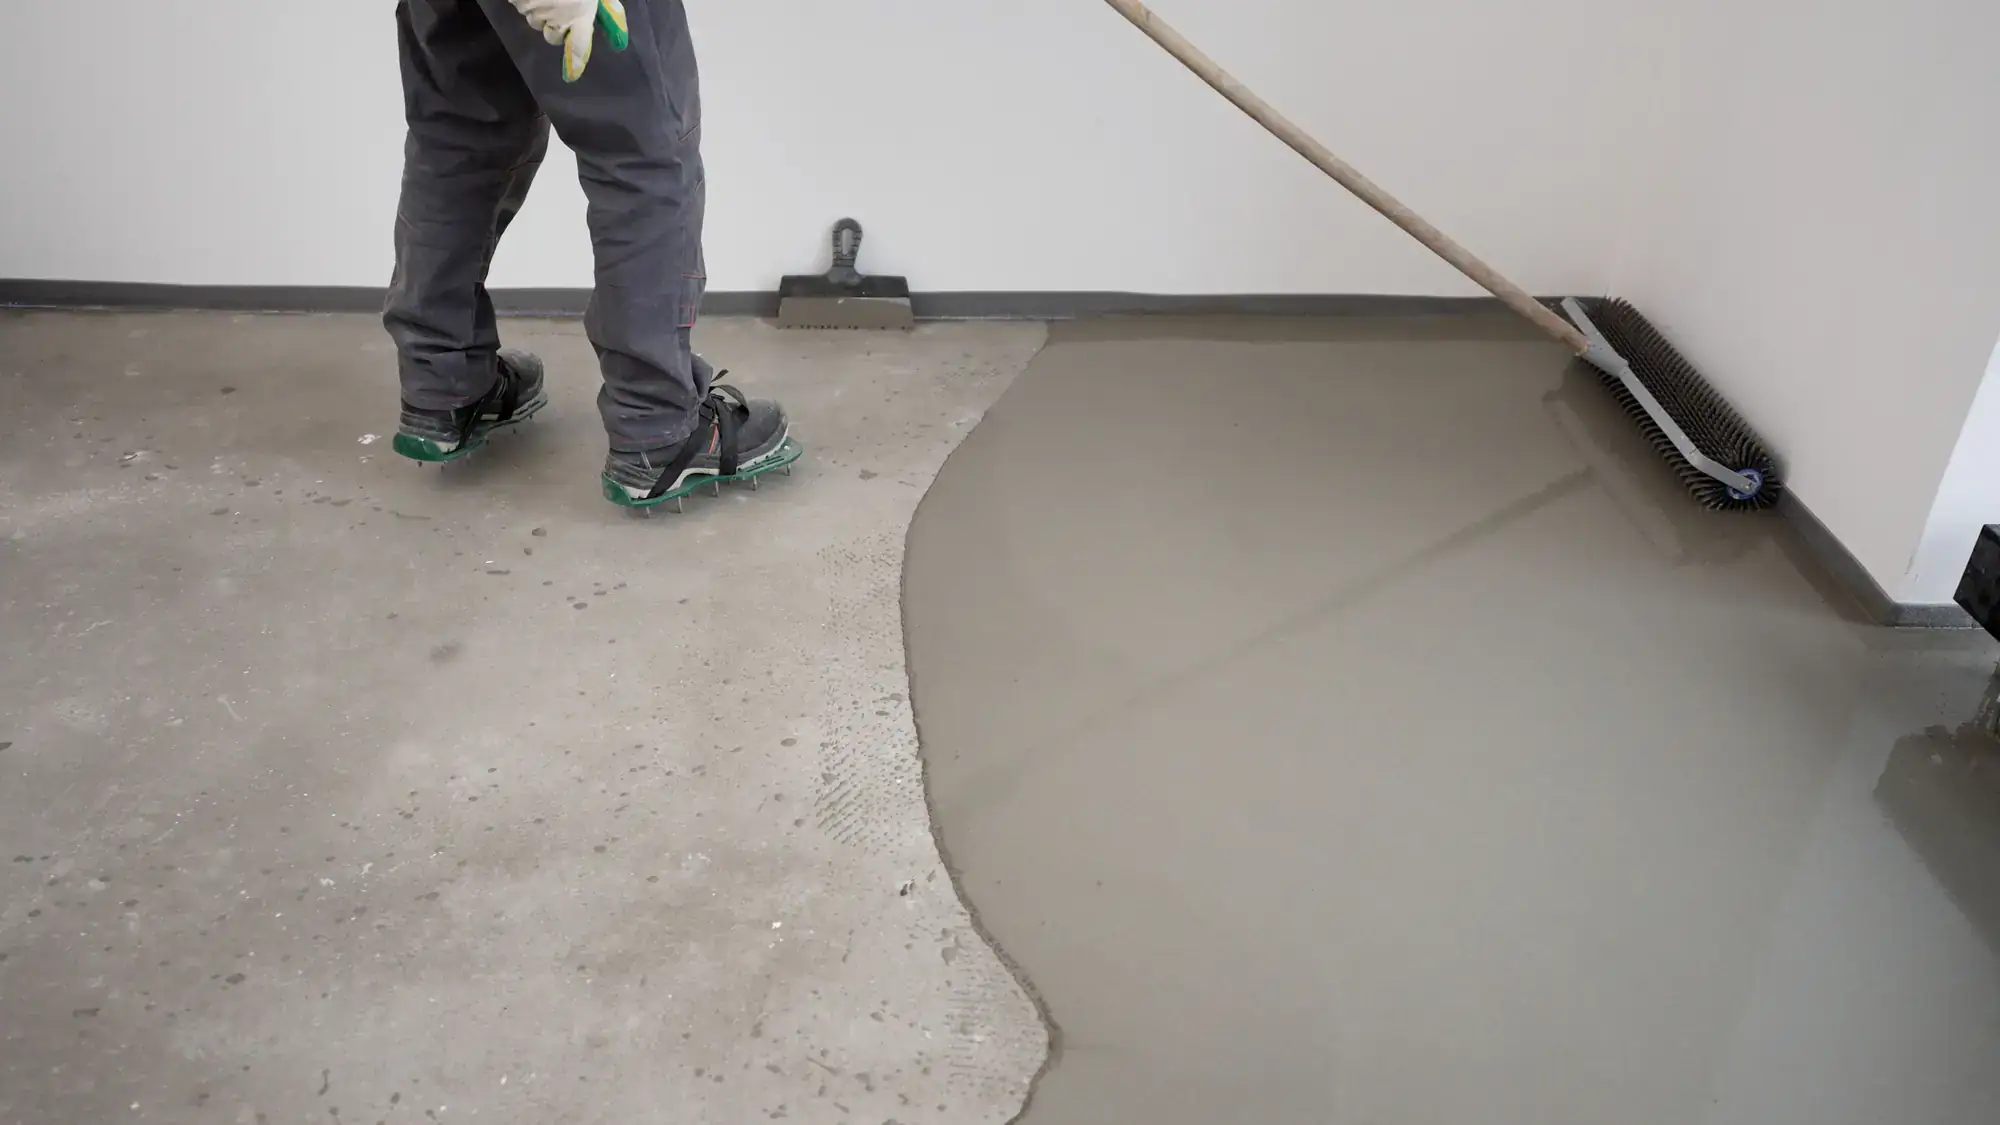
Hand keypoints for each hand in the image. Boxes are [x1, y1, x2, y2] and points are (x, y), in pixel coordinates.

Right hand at [510, 0, 628, 81]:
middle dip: (556, 29)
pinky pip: (520, 5)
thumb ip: (605, 7)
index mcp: (580, 15)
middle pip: (552, 37)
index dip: (575, 61)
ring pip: (534, 20)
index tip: (572, 76)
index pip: (578, 48)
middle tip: (562, 11)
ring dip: (540, 12)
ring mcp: (533, 10)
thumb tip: (618, 37)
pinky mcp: (516, 1)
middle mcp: (556, 18)